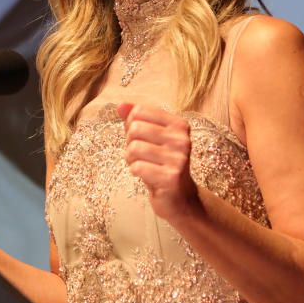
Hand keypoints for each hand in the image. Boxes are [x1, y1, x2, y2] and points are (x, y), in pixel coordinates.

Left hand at [118, 103, 201, 221]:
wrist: (179, 198)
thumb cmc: (161, 164)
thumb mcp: (149, 138)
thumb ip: (135, 119)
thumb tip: (120, 104)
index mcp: (178, 124)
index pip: (139, 111)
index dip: (131, 125)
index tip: (140, 138)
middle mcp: (182, 139)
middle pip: (135, 128)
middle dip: (129, 143)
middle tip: (140, 155)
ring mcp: (179, 158)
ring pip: (134, 148)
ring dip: (130, 159)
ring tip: (142, 165)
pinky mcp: (172, 177)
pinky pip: (137, 167)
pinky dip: (135, 172)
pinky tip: (146, 176)